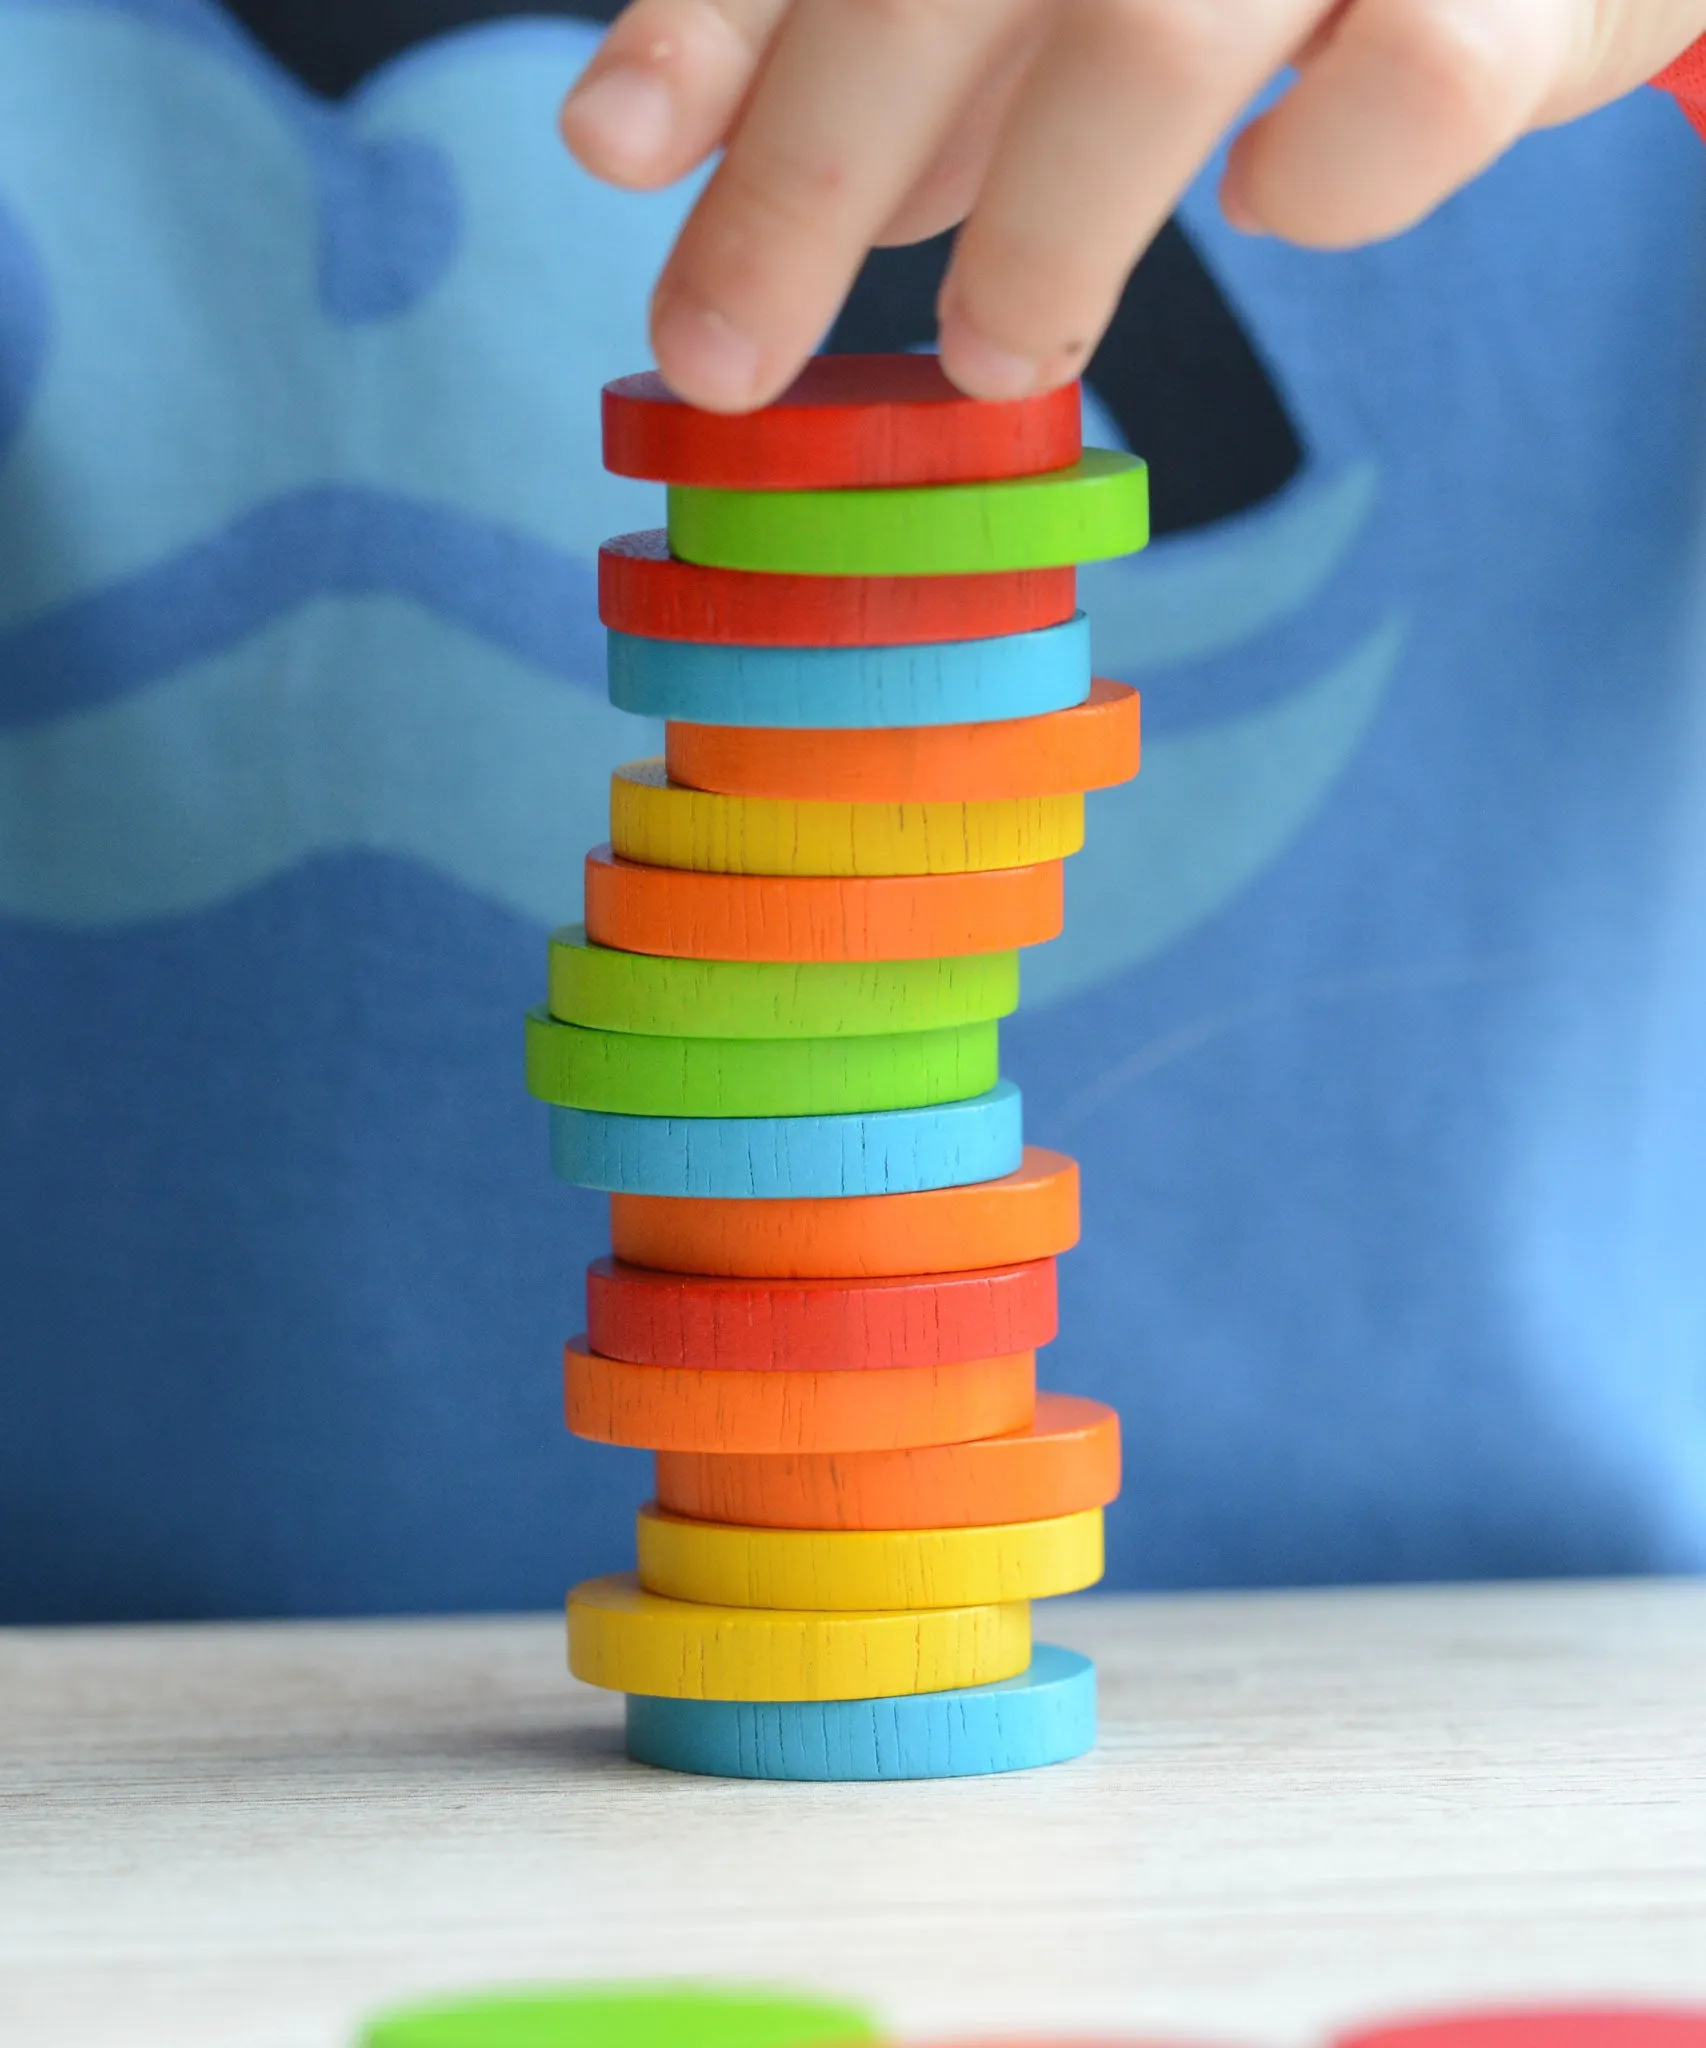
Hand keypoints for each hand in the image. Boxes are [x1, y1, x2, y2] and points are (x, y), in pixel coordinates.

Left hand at [560, 0, 1705, 412]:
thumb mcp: (1021, 9)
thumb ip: (863, 63)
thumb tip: (641, 143)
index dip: (712, 27)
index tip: (605, 147)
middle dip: (805, 175)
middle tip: (722, 357)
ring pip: (1151, 40)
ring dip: (1042, 230)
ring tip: (989, 355)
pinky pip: (1412, 89)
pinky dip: (1325, 186)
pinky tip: (1273, 198)